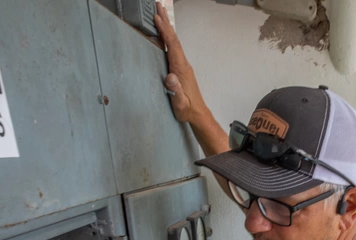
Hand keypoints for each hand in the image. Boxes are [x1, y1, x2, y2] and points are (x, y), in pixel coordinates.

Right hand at [155, 2, 203, 124]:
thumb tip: (170, 77)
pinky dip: (167, 37)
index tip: (157, 18)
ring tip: (159, 14)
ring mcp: (182, 65)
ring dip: (166, 27)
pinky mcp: (180, 68)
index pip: (173, 45)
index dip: (165, 31)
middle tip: (158, 5)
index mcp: (181, 69)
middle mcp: (183, 64)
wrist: (197, 114)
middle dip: (166, 21)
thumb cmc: (188, 109)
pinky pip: (172, 48)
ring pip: (173, 42)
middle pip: (173, 38)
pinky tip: (162, 35)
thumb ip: (175, 90)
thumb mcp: (180, 103)